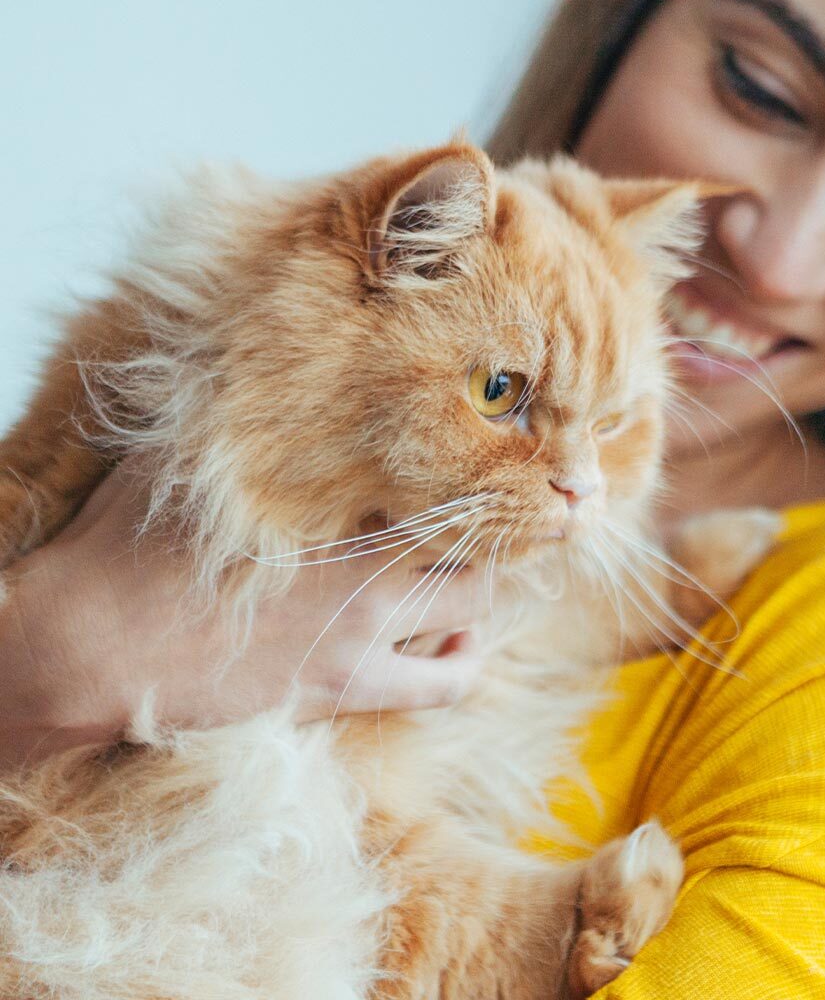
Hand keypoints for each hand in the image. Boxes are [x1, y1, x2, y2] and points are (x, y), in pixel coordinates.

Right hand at [1, 461, 490, 769]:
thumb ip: (234, 427)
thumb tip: (249, 377)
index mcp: (333, 497)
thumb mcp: (179, 460)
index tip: (485, 454)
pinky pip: (444, 686)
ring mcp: (364, 628)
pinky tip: (462, 644)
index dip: (474, 461)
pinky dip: (466, 664)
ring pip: (473, 600)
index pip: (438, 470)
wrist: (92, 648)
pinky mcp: (348, 687)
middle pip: (474, 532)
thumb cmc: (127, 545)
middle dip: (490, 521)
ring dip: (482, 582)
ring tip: (473, 568)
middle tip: (489, 514)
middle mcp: (365, 559)